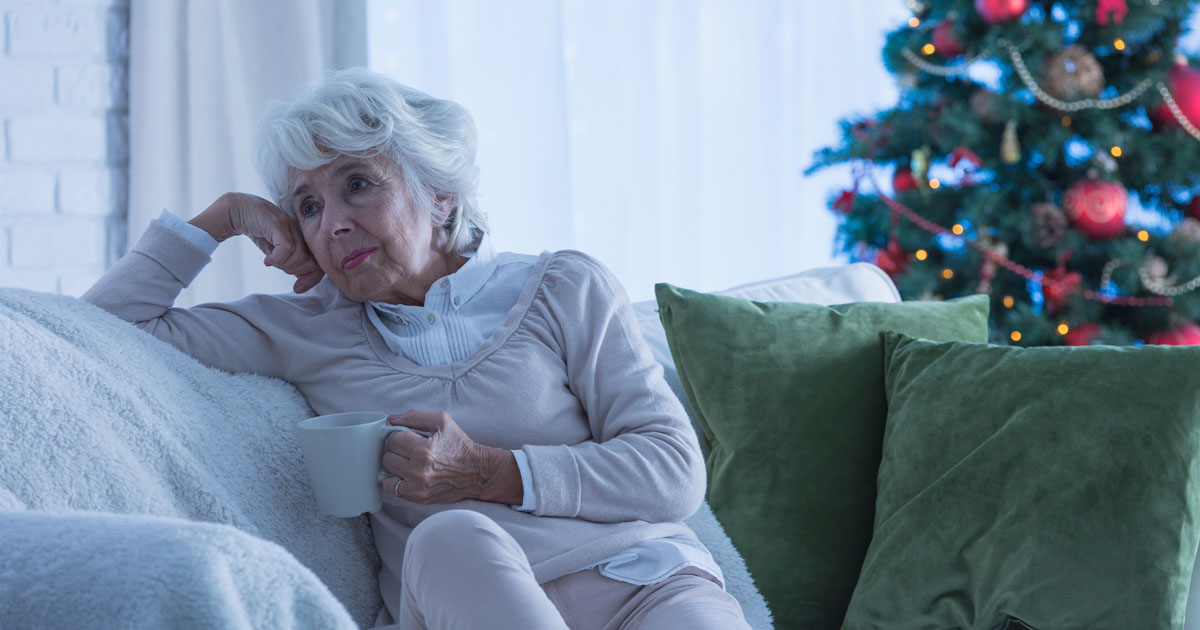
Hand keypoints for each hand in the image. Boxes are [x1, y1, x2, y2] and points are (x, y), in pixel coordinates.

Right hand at [189, 192, 324, 293]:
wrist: (237, 209)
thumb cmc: (258, 230)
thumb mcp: (276, 250)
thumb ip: (290, 261)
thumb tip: (302, 283)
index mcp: (303, 237)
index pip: (318, 263)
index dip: (311, 279)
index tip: (297, 289)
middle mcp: (300, 230)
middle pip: (311, 263)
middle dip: (294, 272)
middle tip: (278, 266)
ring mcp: (290, 226)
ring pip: (299, 257)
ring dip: (283, 265)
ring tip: (271, 260)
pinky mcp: (278, 224)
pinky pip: (287, 248)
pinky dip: (276, 259)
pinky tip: (266, 259)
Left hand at [380, 410, 522, 505]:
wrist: (478, 472)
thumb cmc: (459, 445)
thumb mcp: (442, 421)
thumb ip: (415, 416)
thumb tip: (391, 419)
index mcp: (424, 450)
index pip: (393, 440)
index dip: (402, 437)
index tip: (412, 439)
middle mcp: (419, 470)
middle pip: (388, 457)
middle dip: (398, 451)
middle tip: (411, 450)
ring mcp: (418, 487)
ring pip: (386, 472)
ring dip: (396, 466)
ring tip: (409, 462)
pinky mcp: (418, 497)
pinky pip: (391, 488)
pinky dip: (396, 480)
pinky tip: (408, 474)